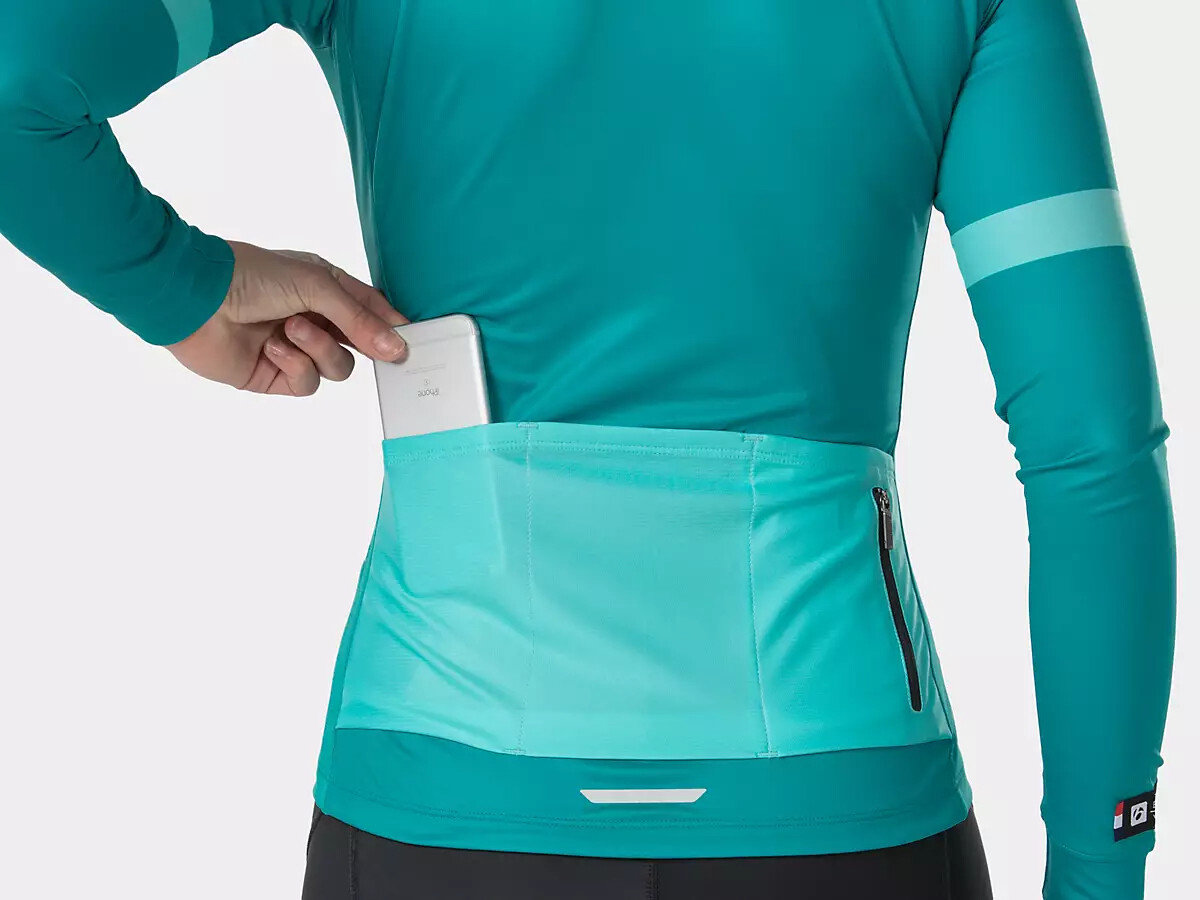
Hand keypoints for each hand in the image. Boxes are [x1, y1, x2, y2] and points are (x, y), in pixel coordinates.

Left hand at [167, 241, 408, 394]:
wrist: (191, 298)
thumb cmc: (250, 276)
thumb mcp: (316, 286)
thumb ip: (359, 319)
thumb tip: (398, 348)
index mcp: (324, 287)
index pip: (371, 310)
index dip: (392, 326)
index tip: (412, 342)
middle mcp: (312, 317)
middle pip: (360, 344)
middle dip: (365, 345)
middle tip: (379, 350)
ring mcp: (294, 348)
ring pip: (336, 366)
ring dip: (319, 349)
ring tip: (291, 330)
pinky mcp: (273, 375)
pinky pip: (306, 383)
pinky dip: (294, 365)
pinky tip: (273, 348)